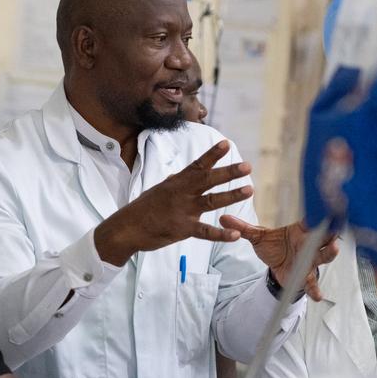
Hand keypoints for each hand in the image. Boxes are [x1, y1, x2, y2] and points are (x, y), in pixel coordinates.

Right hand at [94, 140, 252, 265]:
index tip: (227, 143)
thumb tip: (179, 174)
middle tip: (247, 166)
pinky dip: (222, 234)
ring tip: (249, 190)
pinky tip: (236, 234)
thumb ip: (173, 182)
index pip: (197, 164)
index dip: (212, 154)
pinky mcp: (183, 229)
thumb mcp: (158, 190)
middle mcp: (182, 193)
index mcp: (177, 182)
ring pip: (211, 201)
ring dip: (231, 195)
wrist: (127, 228)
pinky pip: (206, 232)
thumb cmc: (142, 208)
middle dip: (228, 172)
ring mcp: (183, 210)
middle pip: (208, 179)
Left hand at [218, 216, 338, 301]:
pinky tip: (317, 296)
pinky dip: (315, 289)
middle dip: (329, 231)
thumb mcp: (257, 237)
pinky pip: (312, 282)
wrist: (277, 266)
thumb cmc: (274, 246)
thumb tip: (223, 218)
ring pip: (323, 255)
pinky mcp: (306, 276)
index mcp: (299, 230)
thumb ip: (242, 228)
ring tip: (334, 249)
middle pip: (323, 236)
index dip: (317, 214)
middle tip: (333, 225)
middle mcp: (308, 243)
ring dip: (329, 253)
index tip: (322, 208)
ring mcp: (309, 260)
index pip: (310, 219)